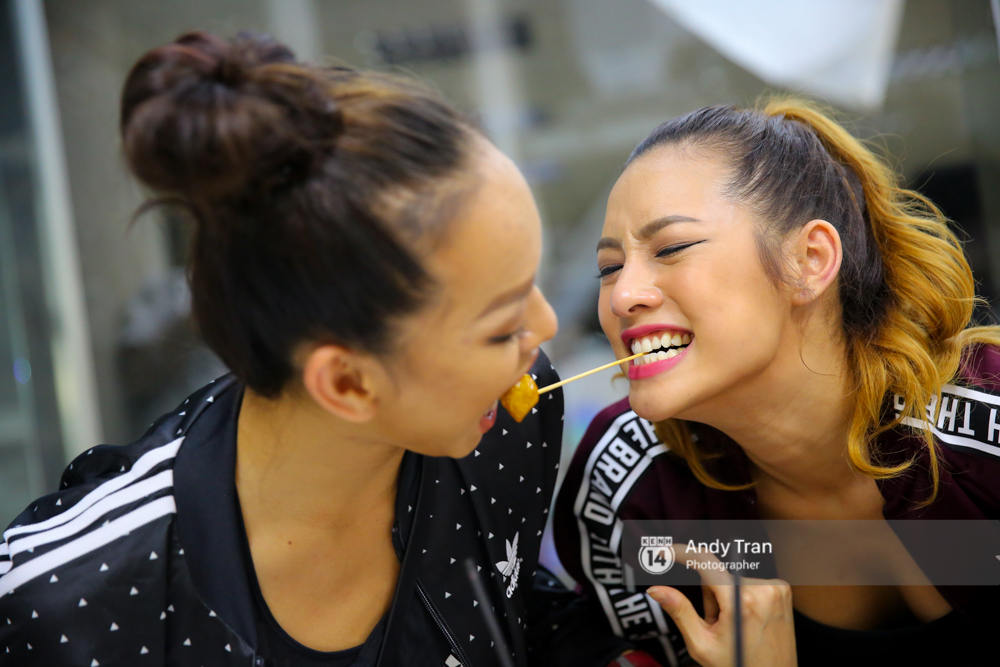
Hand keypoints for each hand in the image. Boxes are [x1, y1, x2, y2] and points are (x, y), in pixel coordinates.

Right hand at [646, 551, 795, 666]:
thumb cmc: (739, 666)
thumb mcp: (703, 645)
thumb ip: (680, 612)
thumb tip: (657, 590)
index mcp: (741, 601)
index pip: (705, 561)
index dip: (681, 553)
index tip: (664, 552)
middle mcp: (763, 589)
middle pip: (718, 576)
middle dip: (711, 596)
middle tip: (717, 624)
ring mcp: (776, 588)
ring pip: (733, 579)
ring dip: (727, 598)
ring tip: (735, 626)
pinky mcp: (782, 590)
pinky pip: (749, 583)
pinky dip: (742, 598)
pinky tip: (748, 620)